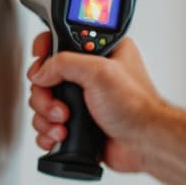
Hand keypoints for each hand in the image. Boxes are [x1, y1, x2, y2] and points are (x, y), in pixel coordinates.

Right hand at [26, 33, 166, 173]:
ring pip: (44, 102)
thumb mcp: (99, 72)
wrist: (144, 144)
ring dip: (47, 116)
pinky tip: (62, 135)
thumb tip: (41, 71)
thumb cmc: (137, 108)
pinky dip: (49, 132)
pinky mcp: (77, 123)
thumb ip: (64, 63)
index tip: (41, 62)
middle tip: (60, 106)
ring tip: (65, 123)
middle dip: (46, 94)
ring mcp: (83, 100)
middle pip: (46, 76)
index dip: (46, 50)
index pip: (62, 40)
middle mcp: (90, 74)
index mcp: (101, 52)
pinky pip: (48, 124)